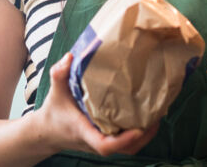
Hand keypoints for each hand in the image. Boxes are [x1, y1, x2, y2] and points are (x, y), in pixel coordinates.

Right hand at [38, 53, 159, 156]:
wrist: (48, 132)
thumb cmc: (54, 112)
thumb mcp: (55, 91)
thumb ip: (60, 74)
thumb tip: (70, 57)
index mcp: (84, 131)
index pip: (105, 145)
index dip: (123, 140)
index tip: (139, 129)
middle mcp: (96, 141)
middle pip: (125, 149)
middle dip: (144, 136)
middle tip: (158, 114)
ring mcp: (102, 143)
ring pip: (129, 149)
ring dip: (146, 136)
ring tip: (157, 115)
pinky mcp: (106, 141)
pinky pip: (127, 144)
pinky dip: (140, 135)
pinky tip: (147, 117)